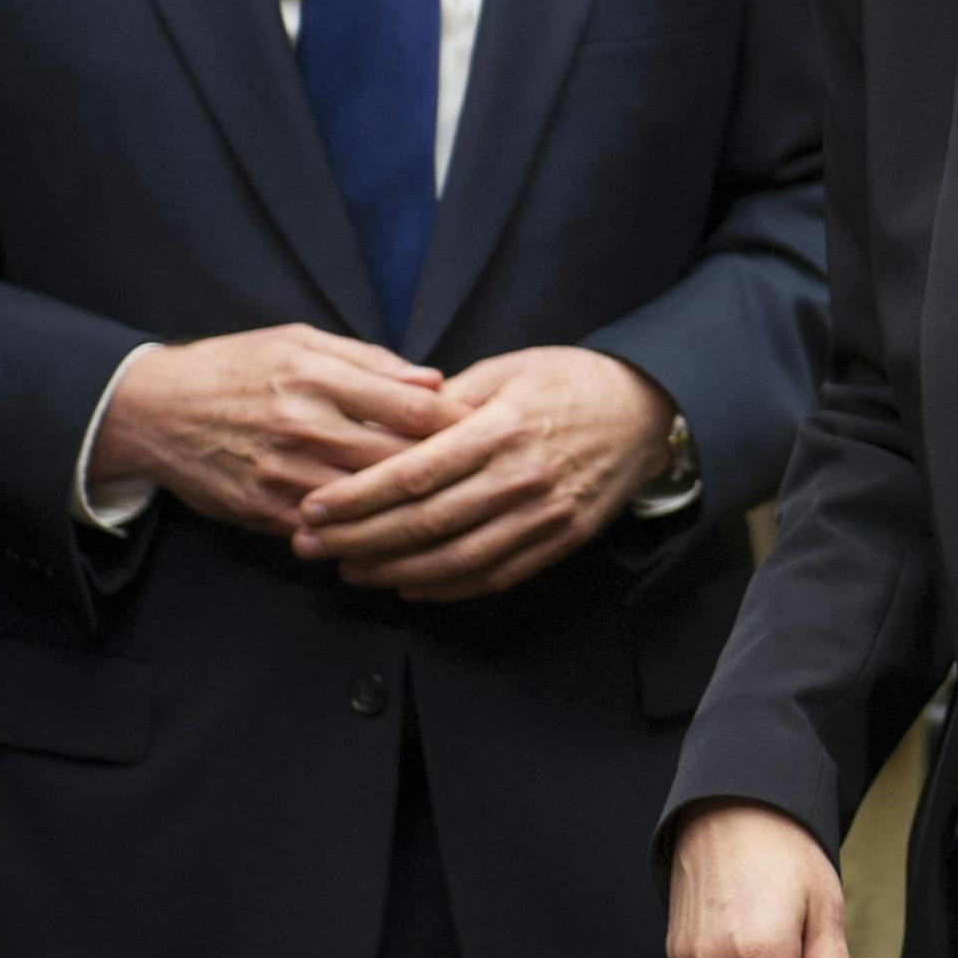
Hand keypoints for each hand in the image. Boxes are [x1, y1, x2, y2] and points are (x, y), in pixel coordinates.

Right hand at [92, 325, 458, 536]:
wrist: (153, 410)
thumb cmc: (237, 366)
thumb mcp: (301, 341)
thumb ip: (372, 361)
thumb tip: (436, 382)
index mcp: (317, 376)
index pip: (410, 407)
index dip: (459, 423)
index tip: (494, 431)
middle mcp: (303, 426)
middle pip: (397, 461)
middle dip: (447, 472)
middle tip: (489, 479)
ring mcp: (281, 473)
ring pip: (367, 504)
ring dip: (412, 512)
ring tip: (456, 513)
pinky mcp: (261, 510)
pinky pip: (327, 532)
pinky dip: (364, 537)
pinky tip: (398, 539)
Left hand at [290, 346, 674, 600]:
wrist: (647, 408)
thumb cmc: (570, 380)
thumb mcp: (507, 370)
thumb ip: (446, 400)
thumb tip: (385, 423)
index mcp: (502, 428)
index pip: (415, 472)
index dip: (357, 497)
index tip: (312, 507)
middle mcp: (521, 476)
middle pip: (425, 522)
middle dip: (358, 539)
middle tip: (310, 545)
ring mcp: (543, 514)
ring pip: (454, 559)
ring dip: (392, 571)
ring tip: (347, 569)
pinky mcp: (561, 540)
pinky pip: (494, 576)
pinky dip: (446, 588)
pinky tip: (408, 585)